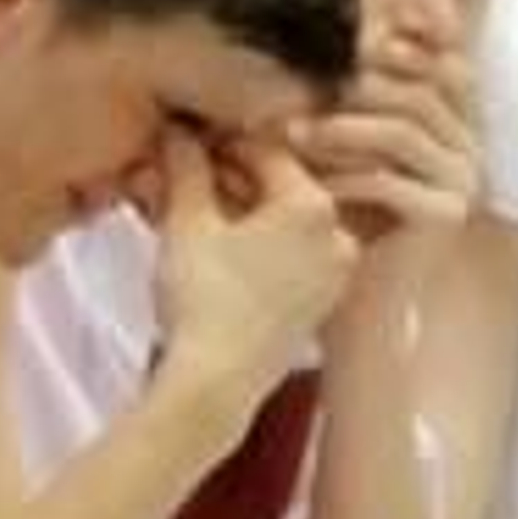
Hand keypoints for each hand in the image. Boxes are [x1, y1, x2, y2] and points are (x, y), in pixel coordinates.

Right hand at [153, 128, 357, 414]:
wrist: (216, 384)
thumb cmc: (204, 303)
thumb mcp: (186, 223)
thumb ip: (185, 167)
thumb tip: (179, 134)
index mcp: (314, 205)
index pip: (264, 149)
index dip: (216, 143)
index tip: (184, 144)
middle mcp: (337, 235)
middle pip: (277, 186)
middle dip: (225, 181)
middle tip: (180, 181)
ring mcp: (333, 274)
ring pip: (282, 224)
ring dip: (238, 214)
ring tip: (190, 218)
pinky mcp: (319, 306)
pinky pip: (289, 257)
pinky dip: (256, 247)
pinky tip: (216, 253)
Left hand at [291, 31, 478, 313]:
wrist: (355, 305)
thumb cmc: (341, 223)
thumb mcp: (342, 150)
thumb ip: (350, 98)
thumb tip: (335, 37)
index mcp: (453, 121)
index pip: (437, 61)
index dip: (393, 46)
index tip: (334, 47)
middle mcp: (468, 146)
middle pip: (416, 91)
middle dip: (351, 87)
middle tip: (294, 90)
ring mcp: (464, 181)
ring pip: (402, 132)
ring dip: (340, 129)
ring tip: (290, 133)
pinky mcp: (447, 216)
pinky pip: (391, 182)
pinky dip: (343, 176)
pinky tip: (307, 181)